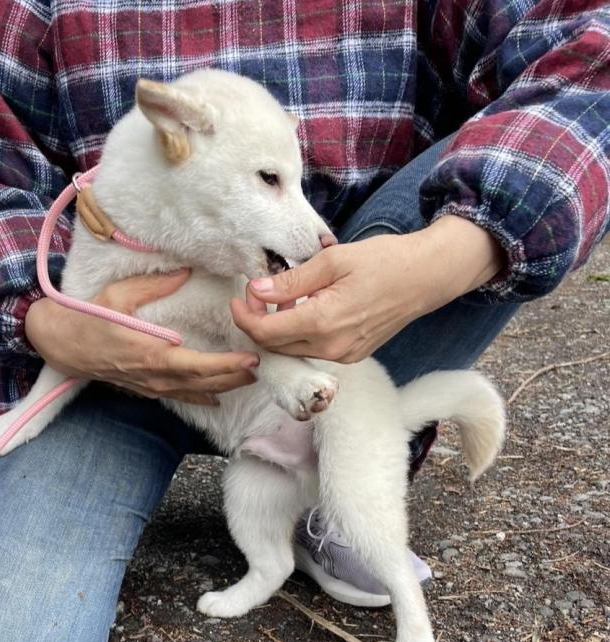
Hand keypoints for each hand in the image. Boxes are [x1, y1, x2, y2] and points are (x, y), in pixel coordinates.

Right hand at [26, 269, 258, 404]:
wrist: (62, 344)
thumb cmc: (89, 318)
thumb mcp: (119, 295)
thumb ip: (154, 285)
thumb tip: (185, 271)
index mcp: (152, 354)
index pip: (199, 367)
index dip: (228, 366)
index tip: (252, 359)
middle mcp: (155, 376)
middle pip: (204, 383)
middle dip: (235, 377)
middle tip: (262, 367)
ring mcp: (150, 386)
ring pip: (195, 393)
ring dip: (223, 386)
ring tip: (249, 378)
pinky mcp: (145, 388)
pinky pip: (179, 397)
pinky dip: (201, 397)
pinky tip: (216, 396)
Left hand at [231, 216, 503, 362]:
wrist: (427, 277)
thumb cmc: (384, 261)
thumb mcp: (332, 261)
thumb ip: (291, 281)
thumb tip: (257, 290)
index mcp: (323, 322)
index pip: (266, 333)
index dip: (244, 317)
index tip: (240, 297)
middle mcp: (331, 347)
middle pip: (275, 346)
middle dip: (258, 322)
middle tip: (258, 293)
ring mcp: (343, 355)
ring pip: (293, 350)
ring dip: (279, 328)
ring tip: (286, 297)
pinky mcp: (351, 355)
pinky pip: (312, 350)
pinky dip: (299, 333)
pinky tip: (307, 308)